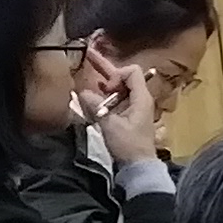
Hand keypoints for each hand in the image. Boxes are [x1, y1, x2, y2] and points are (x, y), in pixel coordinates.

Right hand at [88, 46, 167, 168]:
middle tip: (89, 54)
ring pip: (119, 88)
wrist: (138, 167)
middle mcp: (139, 99)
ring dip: (104, 82)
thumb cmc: (129, 146)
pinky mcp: (127, 116)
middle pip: (124, 77)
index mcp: (141, 98)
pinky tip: (92, 94)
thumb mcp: (110, 126)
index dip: (116, 74)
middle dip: (105, 68)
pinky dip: (105, 95)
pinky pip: (116, 99)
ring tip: (86, 72)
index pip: (132, 72)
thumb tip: (81, 92)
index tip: (105, 89)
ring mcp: (134, 107)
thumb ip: (96, 108)